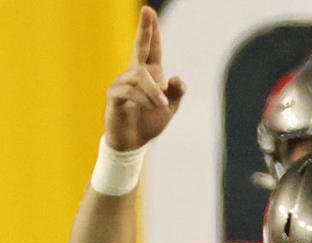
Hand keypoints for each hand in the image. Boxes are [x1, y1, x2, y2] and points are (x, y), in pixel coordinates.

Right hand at [104, 7, 185, 150]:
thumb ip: (176, 93)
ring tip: (162, 105)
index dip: (150, 30)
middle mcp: (134, 73)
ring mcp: (122, 82)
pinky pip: (130, 91)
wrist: (134, 142)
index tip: (148, 10)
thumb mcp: (170, 108)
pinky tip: (151, 106)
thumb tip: (178, 78)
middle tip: (148, 10)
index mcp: (150, 74)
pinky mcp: (114, 95)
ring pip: (141, 77)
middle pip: (140, 47)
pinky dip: (145, 99)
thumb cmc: (150, 121)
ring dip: (155, 92)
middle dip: (145, 29)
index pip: (151, 48)